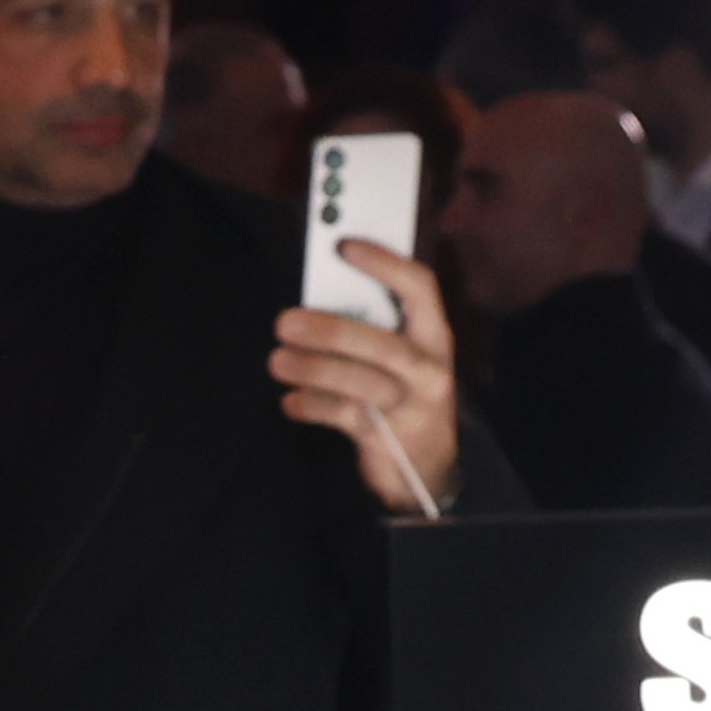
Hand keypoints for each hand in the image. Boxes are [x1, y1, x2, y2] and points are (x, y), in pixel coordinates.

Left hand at [268, 245, 462, 516]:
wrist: (429, 464)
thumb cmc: (403, 391)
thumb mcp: (402, 354)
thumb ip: (372, 325)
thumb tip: (317, 298)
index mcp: (433, 335)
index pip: (419, 288)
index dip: (384, 264)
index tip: (343, 246)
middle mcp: (428, 368)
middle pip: (382, 344)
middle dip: (331, 331)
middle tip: (285, 322)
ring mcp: (413, 406)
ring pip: (363, 383)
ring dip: (315, 369)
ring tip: (278, 360)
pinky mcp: (391, 439)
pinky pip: (346, 417)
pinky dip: (313, 406)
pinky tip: (290, 400)